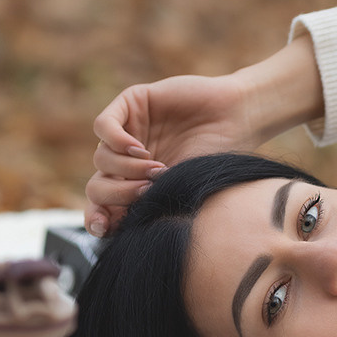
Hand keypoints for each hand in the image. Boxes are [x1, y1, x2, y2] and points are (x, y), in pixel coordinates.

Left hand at [86, 73, 258, 236]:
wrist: (239, 119)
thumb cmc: (219, 160)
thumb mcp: (184, 193)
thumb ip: (153, 210)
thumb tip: (119, 232)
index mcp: (138, 186)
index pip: (102, 207)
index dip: (97, 219)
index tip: (103, 226)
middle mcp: (128, 161)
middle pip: (96, 185)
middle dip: (117, 194)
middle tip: (147, 191)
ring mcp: (127, 133)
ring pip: (100, 158)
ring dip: (126, 168)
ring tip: (157, 168)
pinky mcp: (131, 104)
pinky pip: (103, 126)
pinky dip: (116, 141)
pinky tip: (139, 149)